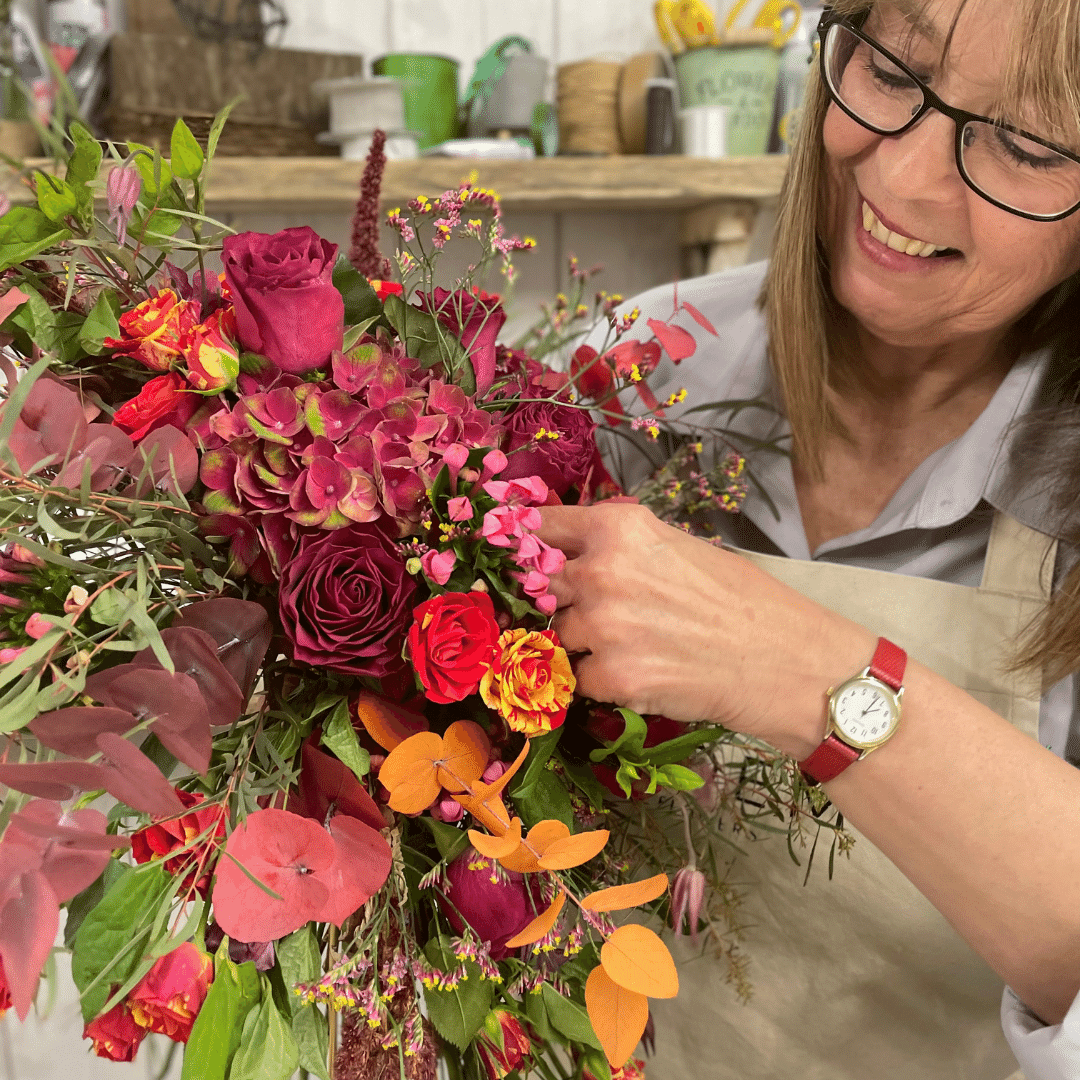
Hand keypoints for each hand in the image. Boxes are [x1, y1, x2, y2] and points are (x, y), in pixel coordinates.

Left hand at [536, 503, 875, 757]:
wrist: (784, 661)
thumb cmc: (740, 599)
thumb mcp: (677, 548)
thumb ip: (619, 547)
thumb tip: (570, 552)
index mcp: (617, 529)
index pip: (542, 526)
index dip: (526, 541)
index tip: (514, 550)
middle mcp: (600, 572)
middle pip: (542, 585)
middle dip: (563, 599)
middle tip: (604, 612)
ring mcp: (601, 627)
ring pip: (560, 634)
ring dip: (585, 642)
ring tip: (640, 644)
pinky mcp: (610, 677)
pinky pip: (579, 677)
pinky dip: (602, 679)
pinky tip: (645, 672)